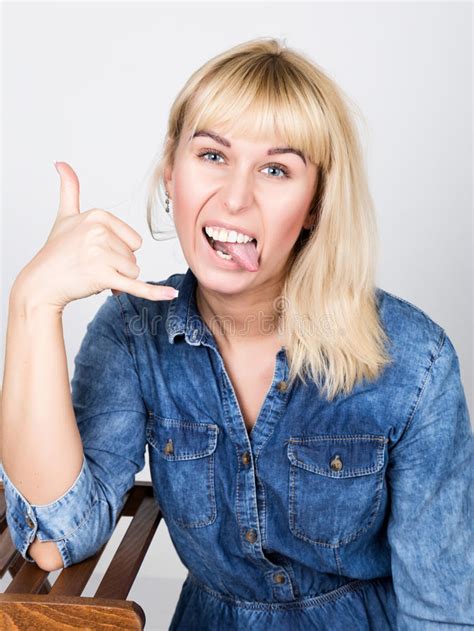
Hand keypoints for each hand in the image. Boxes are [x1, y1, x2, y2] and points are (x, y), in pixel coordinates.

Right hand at [14, 162, 177, 310]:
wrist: (42, 282)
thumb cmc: (56, 251)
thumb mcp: (65, 217)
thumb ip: (69, 189)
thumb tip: (61, 163)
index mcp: (98, 216)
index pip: (133, 240)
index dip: (117, 251)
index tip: (93, 251)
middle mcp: (100, 232)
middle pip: (133, 256)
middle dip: (118, 266)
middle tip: (92, 266)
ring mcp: (102, 254)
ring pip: (133, 272)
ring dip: (118, 279)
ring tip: (93, 275)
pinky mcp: (103, 276)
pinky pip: (137, 286)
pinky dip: (154, 292)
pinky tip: (171, 294)